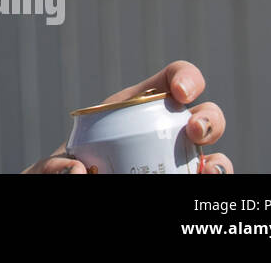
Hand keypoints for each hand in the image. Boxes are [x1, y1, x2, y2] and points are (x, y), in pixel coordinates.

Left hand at [23, 60, 231, 173]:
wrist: (70, 192)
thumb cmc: (63, 175)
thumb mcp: (50, 168)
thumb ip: (53, 167)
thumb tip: (76, 172)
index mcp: (135, 108)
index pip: (172, 79)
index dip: (186, 78)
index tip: (182, 94)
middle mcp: (165, 131)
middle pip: (203, 115)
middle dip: (210, 120)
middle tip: (194, 133)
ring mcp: (177, 160)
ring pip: (213, 153)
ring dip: (220, 160)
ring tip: (209, 171)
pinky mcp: (182, 181)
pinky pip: (207, 180)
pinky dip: (217, 180)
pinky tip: (206, 183)